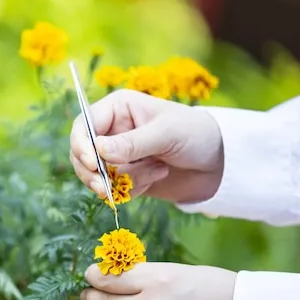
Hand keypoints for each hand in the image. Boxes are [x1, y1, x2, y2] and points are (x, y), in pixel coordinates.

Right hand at [69, 89, 223, 203]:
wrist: (218, 162)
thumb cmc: (195, 134)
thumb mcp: (166, 133)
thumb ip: (133, 143)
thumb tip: (99, 150)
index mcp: (117, 109)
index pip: (83, 125)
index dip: (81, 145)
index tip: (93, 164)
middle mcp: (112, 131)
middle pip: (81, 154)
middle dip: (93, 173)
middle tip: (106, 189)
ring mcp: (118, 156)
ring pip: (97, 176)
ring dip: (124, 181)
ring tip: (157, 172)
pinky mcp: (125, 177)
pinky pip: (115, 190)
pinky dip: (133, 189)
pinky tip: (158, 176)